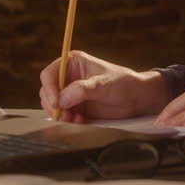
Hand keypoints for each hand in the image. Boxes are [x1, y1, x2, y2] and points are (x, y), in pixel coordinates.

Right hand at [38, 50, 166, 123]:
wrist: (137, 98)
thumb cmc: (123, 83)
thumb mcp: (103, 84)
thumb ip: (82, 90)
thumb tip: (62, 99)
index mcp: (73, 63)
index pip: (49, 74)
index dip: (49, 89)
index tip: (56, 103)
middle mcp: (69, 77)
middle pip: (47, 92)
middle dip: (53, 105)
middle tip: (65, 115)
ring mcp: (71, 93)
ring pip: (53, 105)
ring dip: (60, 115)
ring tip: (75, 119)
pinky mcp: (76, 107)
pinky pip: (63, 115)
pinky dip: (68, 120)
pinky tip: (81, 121)